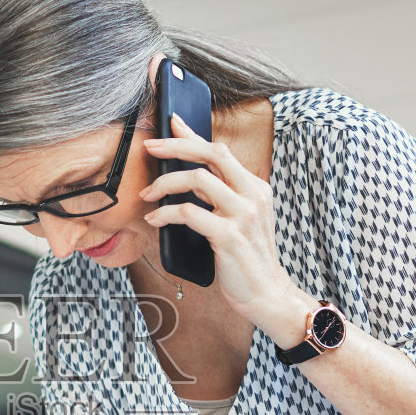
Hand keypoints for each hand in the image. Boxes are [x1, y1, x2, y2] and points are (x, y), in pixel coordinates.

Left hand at [141, 115, 313, 333]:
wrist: (267, 294)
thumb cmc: (246, 259)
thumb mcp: (238, 220)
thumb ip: (219, 197)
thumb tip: (187, 175)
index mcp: (255, 187)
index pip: (220, 151)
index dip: (193, 134)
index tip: (171, 121)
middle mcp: (253, 195)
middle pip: (211, 153)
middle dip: (176, 145)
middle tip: (149, 147)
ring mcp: (244, 214)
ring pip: (198, 179)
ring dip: (166, 182)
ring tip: (148, 194)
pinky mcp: (230, 236)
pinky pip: (190, 213)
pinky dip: (167, 213)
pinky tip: (156, 219)